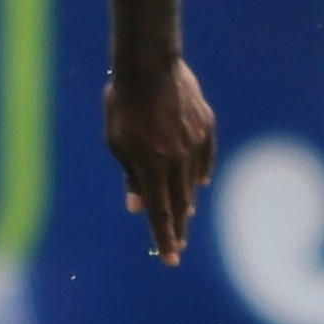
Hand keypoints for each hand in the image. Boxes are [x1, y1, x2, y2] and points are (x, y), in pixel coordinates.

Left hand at [106, 56, 215, 265]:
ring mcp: (195, 143)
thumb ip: (130, 176)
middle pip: (180, 202)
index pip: (160, 211)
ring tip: (184, 216)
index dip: (165, 237)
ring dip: (187, 200)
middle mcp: (178, 159)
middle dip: (178, 227)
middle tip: (178, 246)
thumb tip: (138, 207)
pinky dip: (202, 172)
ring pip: (193, 181)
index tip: (171, 259)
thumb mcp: (117, 142)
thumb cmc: (124, 103)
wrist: (150, 63)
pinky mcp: (206, 126)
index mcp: (152, 165)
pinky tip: (200, 183)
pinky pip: (206, 157)